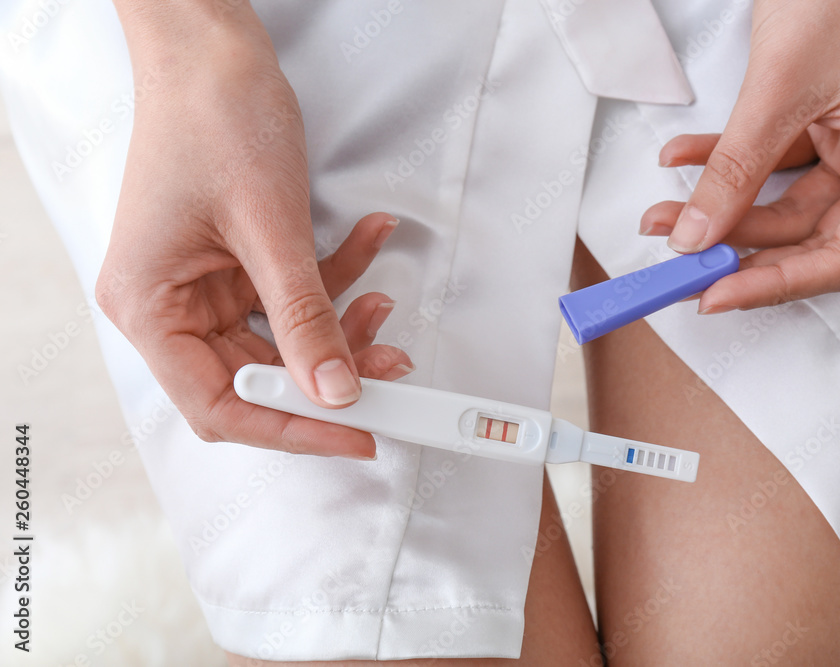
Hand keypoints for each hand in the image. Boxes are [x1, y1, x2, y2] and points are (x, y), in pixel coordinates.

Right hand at [98, 3, 409, 457]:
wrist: (214, 50)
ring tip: (385, 305)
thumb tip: (336, 390)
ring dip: (340, 325)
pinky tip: (369, 245)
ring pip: (284, 339)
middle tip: (391, 375)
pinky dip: (335, 279)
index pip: (220, 404)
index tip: (353, 435)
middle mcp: (171, 305)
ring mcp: (205, 286)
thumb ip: (305, 318)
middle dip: (330, 372)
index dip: (291, 428)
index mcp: (150, 306)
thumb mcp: (269, 228)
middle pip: (257, 376)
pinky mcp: (238, 264)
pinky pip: (292, 293)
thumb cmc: (214, 118)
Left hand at [639, 0, 839, 313]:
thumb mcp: (779, 89)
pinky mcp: (822, 125)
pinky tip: (679, 160)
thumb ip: (736, 171)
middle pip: (809, 237)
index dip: (777, 283)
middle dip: (736, 248)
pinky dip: (724, 165)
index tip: (716, 296)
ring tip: (662, 213)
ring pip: (781, 205)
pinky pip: (769, 164)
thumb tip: (695, 237)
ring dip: (720, 209)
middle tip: (676, 264)